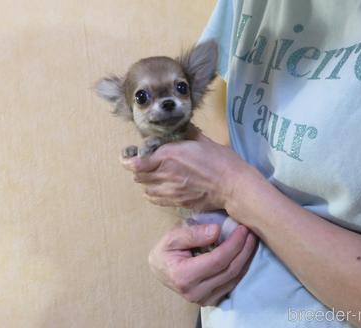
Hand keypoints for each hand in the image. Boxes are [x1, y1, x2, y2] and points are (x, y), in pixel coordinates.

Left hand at [121, 127, 249, 210]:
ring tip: (155, 176)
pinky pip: (155, 200)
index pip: (135, 164)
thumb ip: (188, 134)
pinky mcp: (177, 202)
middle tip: (145, 164)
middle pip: (138, 177)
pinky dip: (153, 194)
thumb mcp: (203, 141)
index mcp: (168, 156)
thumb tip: (183, 128)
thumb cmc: (221, 161)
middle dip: (138, 170)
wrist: (233, 186)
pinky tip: (161, 188)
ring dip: (146, 182)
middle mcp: (165, 174)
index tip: (129, 156)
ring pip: (145, 190)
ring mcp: (170, 191)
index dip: (128, 160)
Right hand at [148, 224, 256, 305]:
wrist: (161, 269)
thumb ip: (193, 233)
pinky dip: (241, 267)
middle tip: (251, 232)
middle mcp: (195, 292)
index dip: (234, 244)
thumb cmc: (166, 251)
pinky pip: (232, 283)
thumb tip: (217, 231)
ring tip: (251, 239)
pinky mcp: (211, 300)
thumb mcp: (172, 236)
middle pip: (230, 270)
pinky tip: (244, 253)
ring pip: (234, 278)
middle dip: (244, 249)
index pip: (218, 260)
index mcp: (184, 276)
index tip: (242, 228)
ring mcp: (204, 299)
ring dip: (246, 258)